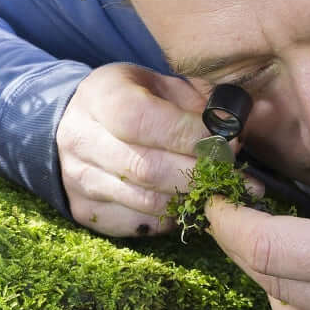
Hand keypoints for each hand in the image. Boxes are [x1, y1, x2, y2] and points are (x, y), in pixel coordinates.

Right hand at [58, 63, 261, 235]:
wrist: (74, 124)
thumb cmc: (129, 99)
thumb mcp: (159, 85)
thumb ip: (196, 103)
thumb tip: (235, 132)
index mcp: (100, 96)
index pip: (142, 120)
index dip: (189, 135)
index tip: (227, 144)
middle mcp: (81, 139)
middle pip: (145, 167)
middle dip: (198, 174)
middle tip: (234, 177)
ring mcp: (78, 179)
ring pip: (145, 202)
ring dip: (190, 200)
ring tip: (219, 192)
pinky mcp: (83, 210)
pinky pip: (137, 223)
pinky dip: (170, 218)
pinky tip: (187, 203)